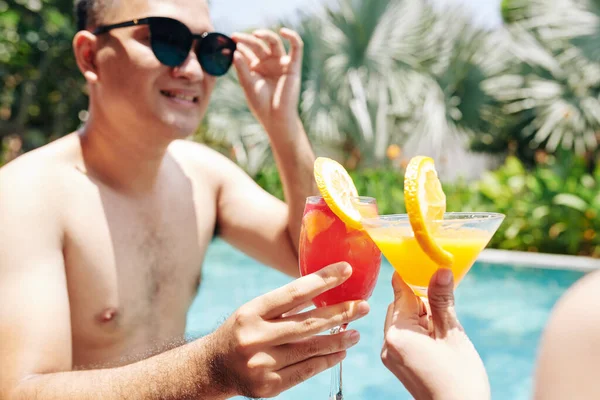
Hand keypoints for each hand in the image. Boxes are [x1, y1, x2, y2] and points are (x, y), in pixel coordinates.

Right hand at [209, 262, 369, 398]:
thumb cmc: (241, 331)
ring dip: (338, 340)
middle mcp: (255, 337)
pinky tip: (340, 353)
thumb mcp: (254, 311)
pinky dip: (326, 361)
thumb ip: (284, 306)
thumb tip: (325, 292)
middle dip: (340, 313)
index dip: (323, 280)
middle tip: (362, 307)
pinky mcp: (267, 386)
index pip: (293, 292)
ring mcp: (261, 364)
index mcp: (252, 312)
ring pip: (310, 349)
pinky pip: (305, 371)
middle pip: (307, 323)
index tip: (346, 270)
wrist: (212, 367)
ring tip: (355, 332)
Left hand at [231, 28, 302, 130]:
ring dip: (265, 35)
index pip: (247, 51)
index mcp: (256, 67)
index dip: (239, 44)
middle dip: (247, 40)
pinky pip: (296, 48)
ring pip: (274, 42)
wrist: (275, 118)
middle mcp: (268, 63)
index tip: (229, 41)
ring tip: (255, 35)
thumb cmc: (261, 104)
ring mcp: (280, 63)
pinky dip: (292, 37)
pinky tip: (283, 31)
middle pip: (258, 45)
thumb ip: (242, 68)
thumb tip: (235, 51)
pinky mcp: (293, 66)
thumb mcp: (248, 84)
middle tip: (235, 37)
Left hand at [381, 269, 489, 399]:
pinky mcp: (397, 363)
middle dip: (421, 300)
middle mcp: (387, 344)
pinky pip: (404, 335)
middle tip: (444, 305)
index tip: (423, 262)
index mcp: (398, 334)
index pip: (400, 293)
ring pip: (402, 320)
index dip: (413, 277)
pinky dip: (419, 330)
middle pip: (400, 305)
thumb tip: (440, 269)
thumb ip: (442, 301)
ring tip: (444, 329)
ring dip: (422, 316)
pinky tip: (438, 339)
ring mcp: (390, 356)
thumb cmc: (460, 380)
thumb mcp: (453, 335)